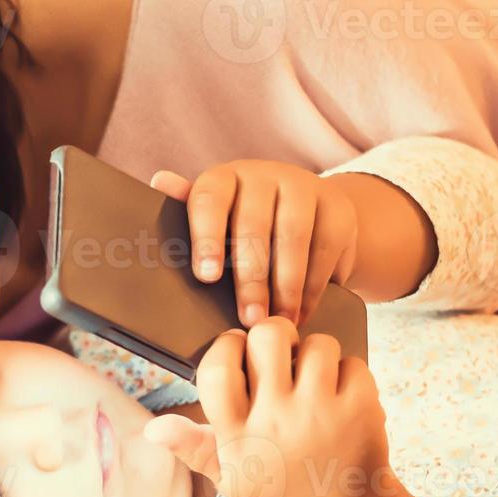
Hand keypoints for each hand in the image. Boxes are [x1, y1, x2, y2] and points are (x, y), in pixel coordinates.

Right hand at [144, 316, 400, 496]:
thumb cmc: (276, 490)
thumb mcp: (227, 477)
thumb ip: (191, 446)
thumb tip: (152, 428)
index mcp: (238, 435)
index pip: (218, 369)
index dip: (225, 346)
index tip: (235, 348)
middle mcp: (277, 421)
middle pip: (267, 338)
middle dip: (270, 333)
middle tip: (275, 350)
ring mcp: (322, 413)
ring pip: (316, 344)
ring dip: (312, 352)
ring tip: (309, 375)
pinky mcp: (360, 410)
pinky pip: (351, 362)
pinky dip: (346, 371)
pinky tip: (338, 394)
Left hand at [150, 160, 358, 327]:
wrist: (307, 212)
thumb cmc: (242, 225)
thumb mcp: (215, 220)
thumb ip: (188, 210)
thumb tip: (159, 181)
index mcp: (224, 178)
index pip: (209, 201)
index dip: (206, 238)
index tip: (206, 277)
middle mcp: (264, 175)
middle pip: (253, 226)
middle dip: (250, 279)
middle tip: (249, 318)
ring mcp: (304, 187)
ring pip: (293, 239)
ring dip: (285, 288)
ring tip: (277, 322)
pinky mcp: (337, 207)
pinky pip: (325, 250)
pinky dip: (314, 287)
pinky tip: (302, 312)